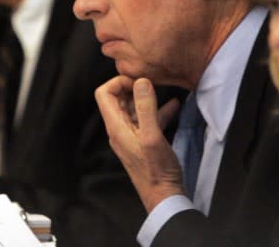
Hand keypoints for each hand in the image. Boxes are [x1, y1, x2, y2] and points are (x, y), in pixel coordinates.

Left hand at [95, 76, 181, 212]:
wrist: (164, 198)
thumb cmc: (157, 170)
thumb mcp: (153, 136)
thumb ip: (145, 108)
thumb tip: (141, 81)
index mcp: (116, 127)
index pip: (104, 93)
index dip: (118, 82)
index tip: (139, 81)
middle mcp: (119, 130)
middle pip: (117, 99)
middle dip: (133, 87)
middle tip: (152, 82)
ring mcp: (131, 136)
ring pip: (133, 109)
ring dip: (147, 98)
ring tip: (164, 90)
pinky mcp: (143, 142)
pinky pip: (146, 120)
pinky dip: (158, 111)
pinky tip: (174, 106)